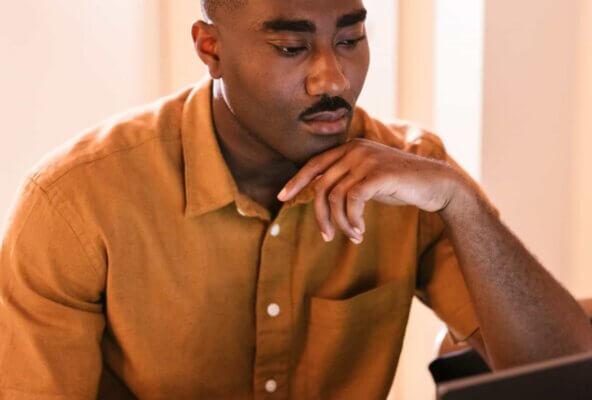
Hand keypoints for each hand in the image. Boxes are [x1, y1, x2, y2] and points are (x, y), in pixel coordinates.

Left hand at [277, 139, 464, 242]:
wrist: (435, 184)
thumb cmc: (399, 184)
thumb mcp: (367, 179)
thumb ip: (346, 181)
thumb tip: (320, 196)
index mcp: (349, 148)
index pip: (313, 164)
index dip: (296, 182)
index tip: (282, 198)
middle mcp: (354, 150)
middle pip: (321, 185)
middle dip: (320, 215)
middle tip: (325, 236)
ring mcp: (366, 160)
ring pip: (335, 196)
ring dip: (340, 223)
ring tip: (352, 236)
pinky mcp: (378, 174)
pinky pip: (352, 201)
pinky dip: (352, 221)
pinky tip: (360, 232)